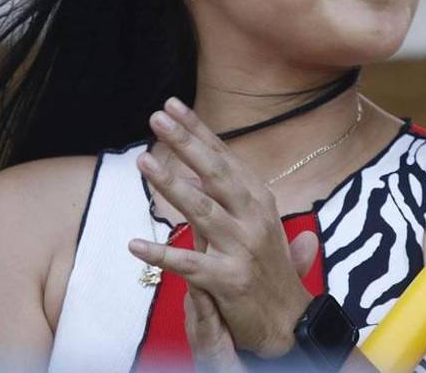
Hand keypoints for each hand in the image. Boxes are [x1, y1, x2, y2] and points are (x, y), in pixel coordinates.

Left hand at [129, 98, 321, 357]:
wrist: (290, 321)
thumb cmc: (268, 268)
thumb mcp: (254, 224)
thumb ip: (227, 196)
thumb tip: (197, 171)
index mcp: (259, 199)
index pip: (224, 157)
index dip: (198, 130)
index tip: (171, 105)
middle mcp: (254, 218)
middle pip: (216, 173)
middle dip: (186, 143)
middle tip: (156, 117)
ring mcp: (242, 248)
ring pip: (202, 210)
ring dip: (171, 185)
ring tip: (142, 162)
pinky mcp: (229, 281)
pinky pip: (189, 265)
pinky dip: (162, 255)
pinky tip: (134, 245)